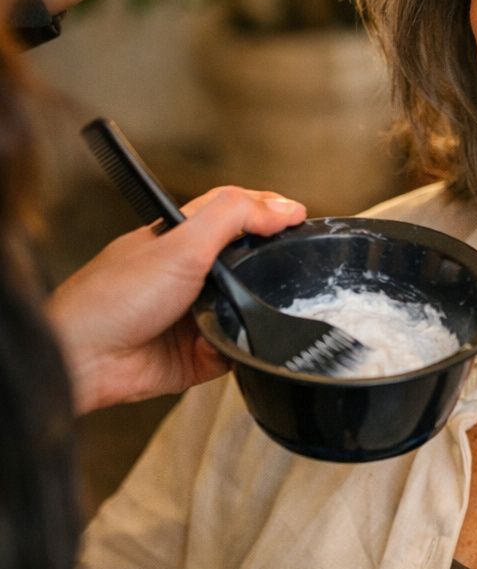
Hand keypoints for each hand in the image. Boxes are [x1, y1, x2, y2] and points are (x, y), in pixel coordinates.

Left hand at [45, 187, 306, 414]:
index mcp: (181, 239)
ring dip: (258, 308)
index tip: (301, 216)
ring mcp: (195, 314)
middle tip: (297, 262)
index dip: (268, 209)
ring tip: (268, 304)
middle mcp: (190, 274)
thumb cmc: (112, 298)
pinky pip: (237, 347)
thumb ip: (233, 217)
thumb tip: (282, 207)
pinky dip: (242, 346)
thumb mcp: (180, 242)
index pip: (234, 211)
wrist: (84, 361)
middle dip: (272, 263)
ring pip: (248, 305)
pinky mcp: (198, 353)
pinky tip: (238, 340)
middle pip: (248, 259)